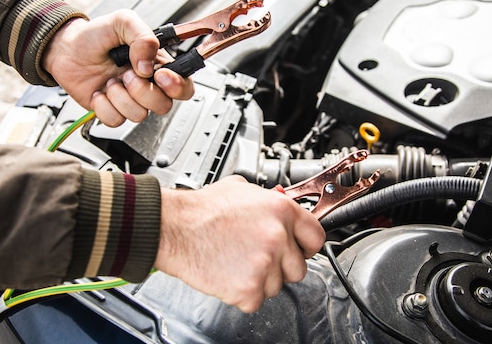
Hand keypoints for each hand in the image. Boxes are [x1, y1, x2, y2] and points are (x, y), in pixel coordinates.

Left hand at [42, 9, 194, 126]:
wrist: (65, 49)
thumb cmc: (95, 35)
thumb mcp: (122, 21)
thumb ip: (143, 37)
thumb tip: (148, 66)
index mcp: (158, 65)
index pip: (184, 86)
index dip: (177, 86)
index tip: (159, 75)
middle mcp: (148, 86)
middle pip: (164, 105)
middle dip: (143, 91)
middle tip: (127, 74)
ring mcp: (130, 100)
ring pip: (139, 115)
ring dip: (120, 96)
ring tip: (110, 79)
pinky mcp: (112, 111)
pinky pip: (116, 121)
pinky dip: (104, 106)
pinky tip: (99, 91)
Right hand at [155, 175, 325, 312]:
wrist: (175, 228)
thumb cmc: (202, 210)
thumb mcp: (242, 190)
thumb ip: (268, 200)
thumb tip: (277, 205)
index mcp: (281, 210)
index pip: (316, 237)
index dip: (306, 245)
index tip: (300, 249)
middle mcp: (278, 236)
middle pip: (299, 267)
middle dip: (280, 266)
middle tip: (256, 257)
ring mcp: (265, 264)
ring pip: (277, 286)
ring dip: (260, 280)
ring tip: (236, 262)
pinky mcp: (249, 288)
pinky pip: (256, 301)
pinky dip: (242, 294)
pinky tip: (228, 274)